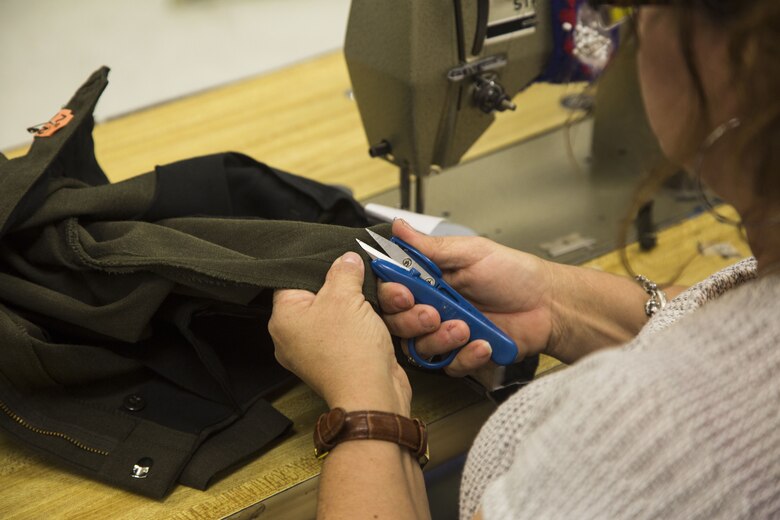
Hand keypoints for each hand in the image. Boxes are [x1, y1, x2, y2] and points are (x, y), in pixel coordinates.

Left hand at [269, 252, 411, 415]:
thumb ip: (344, 271)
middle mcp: (300, 336)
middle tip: (378, 280)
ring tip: (400, 300)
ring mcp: (325, 348)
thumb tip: (346, 259)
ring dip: (382, 305)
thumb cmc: (348, 353)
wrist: (374, 397)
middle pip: (332, 295)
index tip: (343, 260)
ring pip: (355, 313)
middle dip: (363, 288)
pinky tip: (402, 313)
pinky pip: (366, 330)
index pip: (296, 281)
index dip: (322, 268)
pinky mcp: (350, 358)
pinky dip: (384, 323)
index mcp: (285, 319)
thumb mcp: (344, 297)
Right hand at [380, 220, 555, 376]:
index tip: (404, 293)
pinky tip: (482, 342)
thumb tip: (398, 227)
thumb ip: (429, 247)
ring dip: (440, 339)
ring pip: (419, 348)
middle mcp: (431, 307)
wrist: (546, 304)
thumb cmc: (512, 273)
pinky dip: (465, 356)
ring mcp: (445, 334)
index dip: (391, 295)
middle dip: (411, 320)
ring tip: (465, 327)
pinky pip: (449, 366)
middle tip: (433, 314)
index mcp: (428, 281)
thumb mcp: (469, 252)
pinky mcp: (463, 355)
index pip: (391, 291)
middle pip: (397, 323)